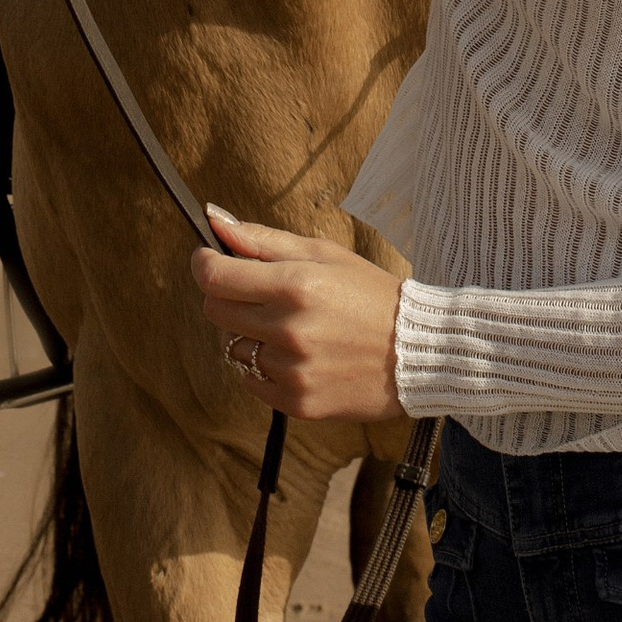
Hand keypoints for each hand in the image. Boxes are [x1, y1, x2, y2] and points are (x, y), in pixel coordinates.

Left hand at [192, 209, 403, 421]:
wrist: (417, 352)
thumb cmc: (369, 294)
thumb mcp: (324, 253)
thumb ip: (264, 240)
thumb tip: (214, 218)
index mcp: (296, 285)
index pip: (214, 277)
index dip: (204, 264)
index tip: (209, 260)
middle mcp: (289, 329)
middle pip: (216, 312)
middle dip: (229, 298)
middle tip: (261, 295)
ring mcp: (291, 371)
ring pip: (235, 348)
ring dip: (252, 335)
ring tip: (294, 330)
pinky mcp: (296, 402)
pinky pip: (252, 381)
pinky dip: (268, 368)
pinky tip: (303, 357)